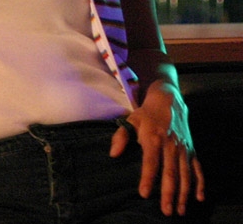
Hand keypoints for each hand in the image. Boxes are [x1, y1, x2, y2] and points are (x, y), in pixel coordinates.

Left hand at [110, 81, 204, 215]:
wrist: (168, 101)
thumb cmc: (146, 114)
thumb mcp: (130, 120)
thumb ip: (120, 137)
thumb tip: (113, 154)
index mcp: (153, 139)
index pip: (150, 163)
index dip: (147, 179)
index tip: (144, 194)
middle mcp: (170, 146)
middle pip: (170, 173)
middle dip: (169, 194)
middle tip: (166, 211)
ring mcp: (183, 149)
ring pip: (185, 175)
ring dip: (184, 194)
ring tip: (180, 210)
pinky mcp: (191, 150)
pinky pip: (197, 169)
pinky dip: (199, 184)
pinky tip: (199, 198)